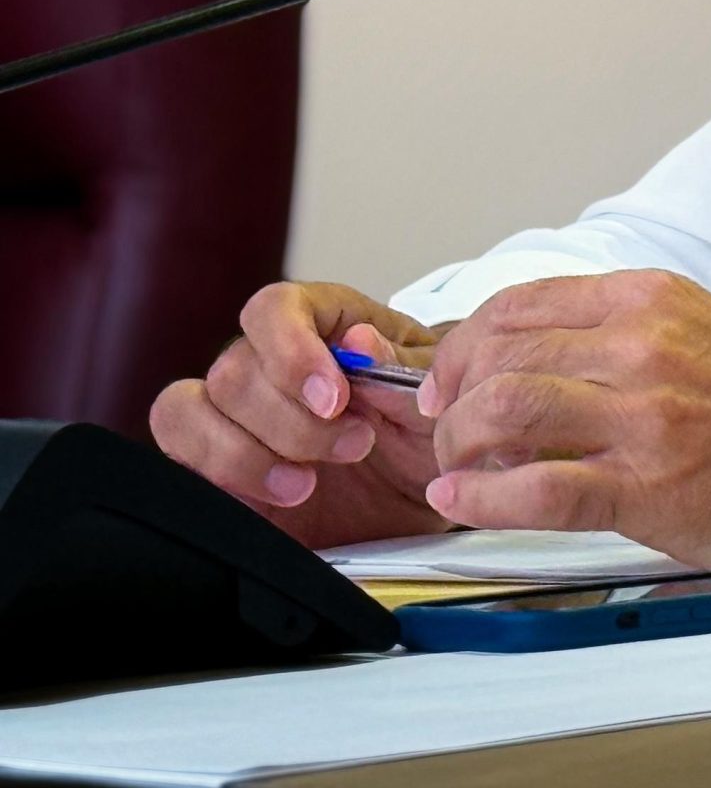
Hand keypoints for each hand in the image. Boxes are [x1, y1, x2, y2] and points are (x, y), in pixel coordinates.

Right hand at [149, 282, 445, 547]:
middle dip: (293, 422)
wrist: (416, 496)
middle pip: (234, 370)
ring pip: (187, 411)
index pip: (274, 309)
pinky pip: (177, 458)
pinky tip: (273, 499)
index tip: (335, 399)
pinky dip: (219, 481)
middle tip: (355, 447)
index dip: (293, 352)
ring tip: (307, 485)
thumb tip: (357, 341)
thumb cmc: (425, 430)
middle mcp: (267, 359)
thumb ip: (403, 369)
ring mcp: (233, 411)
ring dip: (245, 456)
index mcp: (324, 321)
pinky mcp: (211, 463)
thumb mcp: (436, 399)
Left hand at [418, 270, 710, 568]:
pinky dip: (482, 500)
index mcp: (649, 299)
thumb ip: (613, 337)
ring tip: (458, 473)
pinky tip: (465, 506)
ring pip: (503, 411)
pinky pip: (536, 489)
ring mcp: (644, 414)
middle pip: (498, 356)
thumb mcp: (694, 332)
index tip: (449, 379)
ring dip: (458, 447)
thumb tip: (520, 368)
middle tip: (447, 433)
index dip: (461, 345)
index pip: (518, 304)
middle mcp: (642, 345)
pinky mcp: (647, 484)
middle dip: (450, 400)